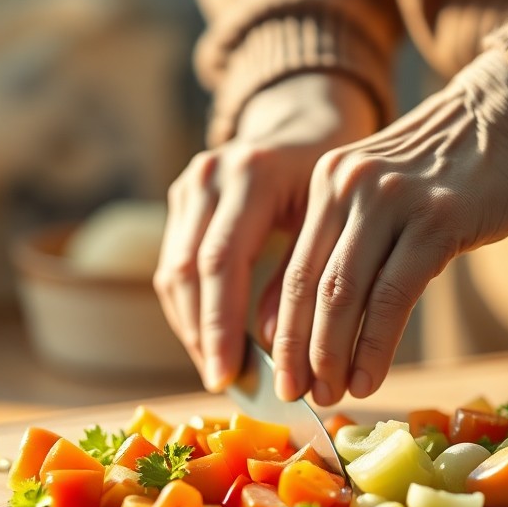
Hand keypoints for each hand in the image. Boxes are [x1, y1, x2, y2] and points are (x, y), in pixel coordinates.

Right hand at [154, 73, 377, 390]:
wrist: (307, 123)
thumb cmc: (334, 176)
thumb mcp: (331, 218)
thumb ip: (303, 276)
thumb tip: (275, 347)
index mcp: (251, 173)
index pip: (221, 261)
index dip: (221, 325)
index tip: (229, 376)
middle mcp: (210, 175)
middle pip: (188, 271)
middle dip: (202, 335)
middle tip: (223, 383)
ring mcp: (189, 185)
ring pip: (173, 272)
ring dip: (192, 328)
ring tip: (219, 372)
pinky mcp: (180, 201)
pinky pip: (175, 266)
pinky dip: (191, 310)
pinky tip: (213, 343)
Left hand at [267, 51, 507, 404]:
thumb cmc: (451, 172)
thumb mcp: (382, 195)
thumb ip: (343, 245)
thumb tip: (300, 323)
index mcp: (328, 181)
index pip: (292, 269)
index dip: (281, 332)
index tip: (279, 376)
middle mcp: (350, 186)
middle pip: (311, 285)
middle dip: (299, 351)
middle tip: (297, 396)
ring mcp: (393, 200)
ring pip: (345, 293)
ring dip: (334, 355)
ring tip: (335, 395)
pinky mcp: (439, 219)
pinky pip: (394, 295)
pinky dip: (376, 345)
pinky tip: (371, 377)